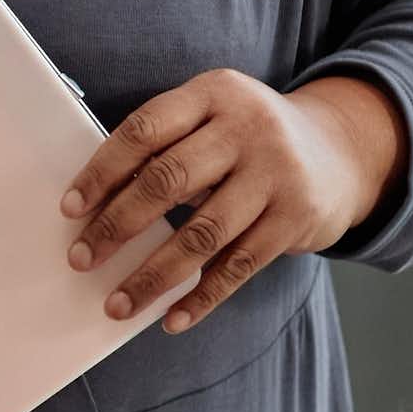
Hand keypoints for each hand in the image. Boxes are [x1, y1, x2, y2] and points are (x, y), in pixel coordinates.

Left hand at [62, 71, 406, 335]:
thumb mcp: (212, 117)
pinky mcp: (297, 219)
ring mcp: (277, 174)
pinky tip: (171, 318)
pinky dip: (201, 296)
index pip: (144, 131)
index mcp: (213, 93)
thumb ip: (166, 146)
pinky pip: (239, 266)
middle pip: (169, 181)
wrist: (342, 151)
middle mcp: (248, 128)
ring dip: (153, 275)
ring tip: (118, 302)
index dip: (102, 171)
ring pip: (202, 234)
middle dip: (118, 225)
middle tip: (82, 258)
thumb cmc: (246, 139)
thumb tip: (94, 206)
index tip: (70, 208)